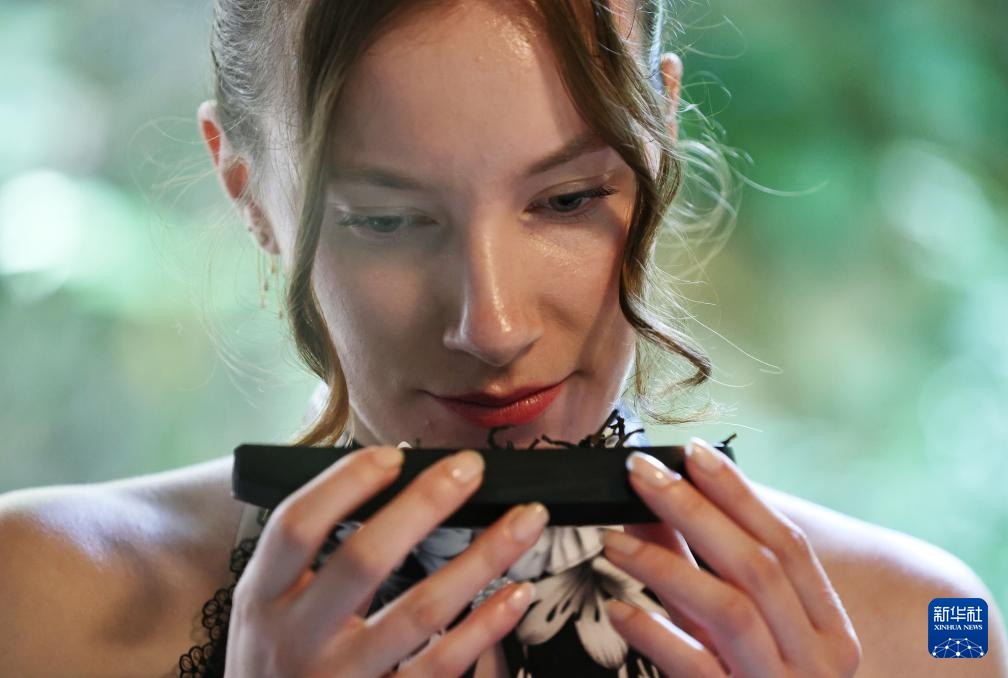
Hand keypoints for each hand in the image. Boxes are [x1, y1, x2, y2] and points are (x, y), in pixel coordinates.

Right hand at [225, 446, 548, 677]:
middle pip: (364, 559)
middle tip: (470, 468)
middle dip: (424, 504)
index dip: (345, 483)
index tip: (394, 455)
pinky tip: (516, 592)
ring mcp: (341, 677)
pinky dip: (485, 626)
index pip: (297, 525)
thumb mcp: (267, 608)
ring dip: (482, 558)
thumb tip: (396, 472)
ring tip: (525, 519)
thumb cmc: (276, 662)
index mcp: (262, 597)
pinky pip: (442, 665)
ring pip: (421, 610)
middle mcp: (297, 637)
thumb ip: (316, 554)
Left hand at [599, 438, 861, 676]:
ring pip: (731, 610)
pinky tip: (619, 609)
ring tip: (612, 540)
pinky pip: (698, 670)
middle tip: (641, 473)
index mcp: (830, 629)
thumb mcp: (740, 633)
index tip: (693, 452)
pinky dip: (656, 635)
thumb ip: (706, 573)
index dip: (741, 494)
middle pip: (757, 566)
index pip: (789, 545)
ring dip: (666, 565)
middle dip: (695, 511)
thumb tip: (654, 509)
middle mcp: (820, 660)